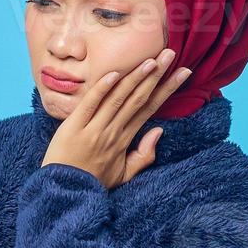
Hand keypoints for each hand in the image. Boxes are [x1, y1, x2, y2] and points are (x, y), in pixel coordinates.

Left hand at [40, 48, 191, 189]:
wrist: (64, 192)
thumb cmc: (92, 182)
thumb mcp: (123, 175)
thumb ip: (144, 155)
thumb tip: (159, 130)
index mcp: (125, 140)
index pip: (150, 108)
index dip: (167, 89)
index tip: (182, 72)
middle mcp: (112, 132)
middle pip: (138, 99)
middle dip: (156, 76)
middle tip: (171, 55)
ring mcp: (93, 129)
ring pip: (118, 99)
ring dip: (135, 78)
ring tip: (151, 60)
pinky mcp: (73, 127)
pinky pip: (90, 105)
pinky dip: (102, 89)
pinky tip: (115, 74)